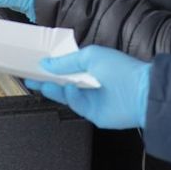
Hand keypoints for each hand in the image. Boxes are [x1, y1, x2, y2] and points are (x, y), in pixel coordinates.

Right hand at [23, 46, 150, 129]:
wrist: (141, 93)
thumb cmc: (121, 69)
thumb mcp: (90, 56)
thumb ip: (66, 61)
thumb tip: (46, 64)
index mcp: (92, 66)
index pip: (66, 66)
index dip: (51, 66)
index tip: (35, 64)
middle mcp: (90, 83)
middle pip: (62, 82)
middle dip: (46, 79)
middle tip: (29, 76)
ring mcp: (91, 99)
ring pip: (65, 94)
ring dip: (52, 88)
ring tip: (38, 82)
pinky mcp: (92, 113)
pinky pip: (75, 105)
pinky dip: (69, 97)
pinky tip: (68, 88)